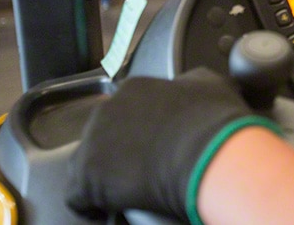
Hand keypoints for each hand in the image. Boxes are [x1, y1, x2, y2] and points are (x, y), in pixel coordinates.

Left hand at [66, 68, 276, 220]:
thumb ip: (191, 84)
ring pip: (87, 163)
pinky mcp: (86, 178)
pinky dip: (92, 204)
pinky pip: (77, 196)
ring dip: (105, 175)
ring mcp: (92, 143)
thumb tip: (188, 87)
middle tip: (147, 167)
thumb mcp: (212, 85)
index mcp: (135, 88)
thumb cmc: (216, 121)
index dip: (142, 130)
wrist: (209, 153)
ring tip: (131, 190)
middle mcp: (107, 109)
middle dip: (121, 150)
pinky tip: (110, 210)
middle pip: (104, 134)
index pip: (127, 109)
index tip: (157, 144)